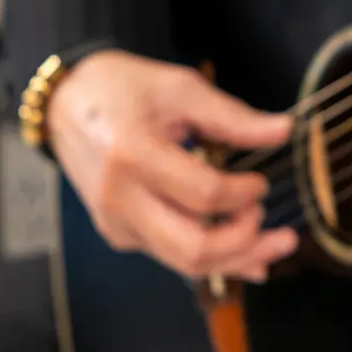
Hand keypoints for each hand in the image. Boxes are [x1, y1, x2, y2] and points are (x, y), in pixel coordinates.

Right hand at [48, 50, 297, 280]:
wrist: (66, 104)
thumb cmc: (124, 89)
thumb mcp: (181, 89)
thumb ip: (234, 117)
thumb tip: (285, 130)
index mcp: (132, 155)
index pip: (202, 195)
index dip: (242, 194)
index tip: (261, 182)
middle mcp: (120, 198)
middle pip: (192, 248)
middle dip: (244, 241)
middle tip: (268, 217)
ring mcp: (117, 223)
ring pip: (185, 263)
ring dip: (238, 259)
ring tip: (278, 244)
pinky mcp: (120, 234)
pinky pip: (173, 257)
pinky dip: (215, 259)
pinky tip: (250, 256)